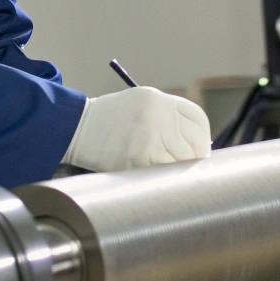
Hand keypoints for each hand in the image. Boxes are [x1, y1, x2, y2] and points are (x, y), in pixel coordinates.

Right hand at [60, 87, 211, 172]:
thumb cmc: (112, 118)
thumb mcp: (141, 103)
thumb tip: (197, 145)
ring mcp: (148, 139)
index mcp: (160, 100)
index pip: (198, 121)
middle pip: (195, 144)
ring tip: (172, 176)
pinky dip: (163, 180)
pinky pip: (163, 175)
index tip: (199, 150)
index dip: (203, 139)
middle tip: (189, 169)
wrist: (76, 126)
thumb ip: (168, 116)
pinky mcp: (137, 160)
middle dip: (195, 158)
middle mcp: (157, 117)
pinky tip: (157, 180)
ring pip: (182, 162)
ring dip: (180, 172)